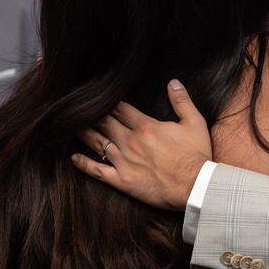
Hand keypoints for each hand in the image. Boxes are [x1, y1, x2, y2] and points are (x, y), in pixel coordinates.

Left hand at [72, 80, 211, 210]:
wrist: (195, 187)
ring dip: (84, 132)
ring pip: (97, 142)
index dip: (109, 102)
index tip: (98, 96)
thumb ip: (181, 101)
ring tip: (71, 126)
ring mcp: (124, 161)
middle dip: (92, 113)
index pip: (120, 108)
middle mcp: (130, 141)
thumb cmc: (197, 155)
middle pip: (105, 122)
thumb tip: (172, 82)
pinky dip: (84, 164)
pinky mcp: (122, 180)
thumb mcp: (194, 123)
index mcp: (146, 126)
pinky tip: (74, 158)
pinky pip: (98, 171)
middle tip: (79, 108)